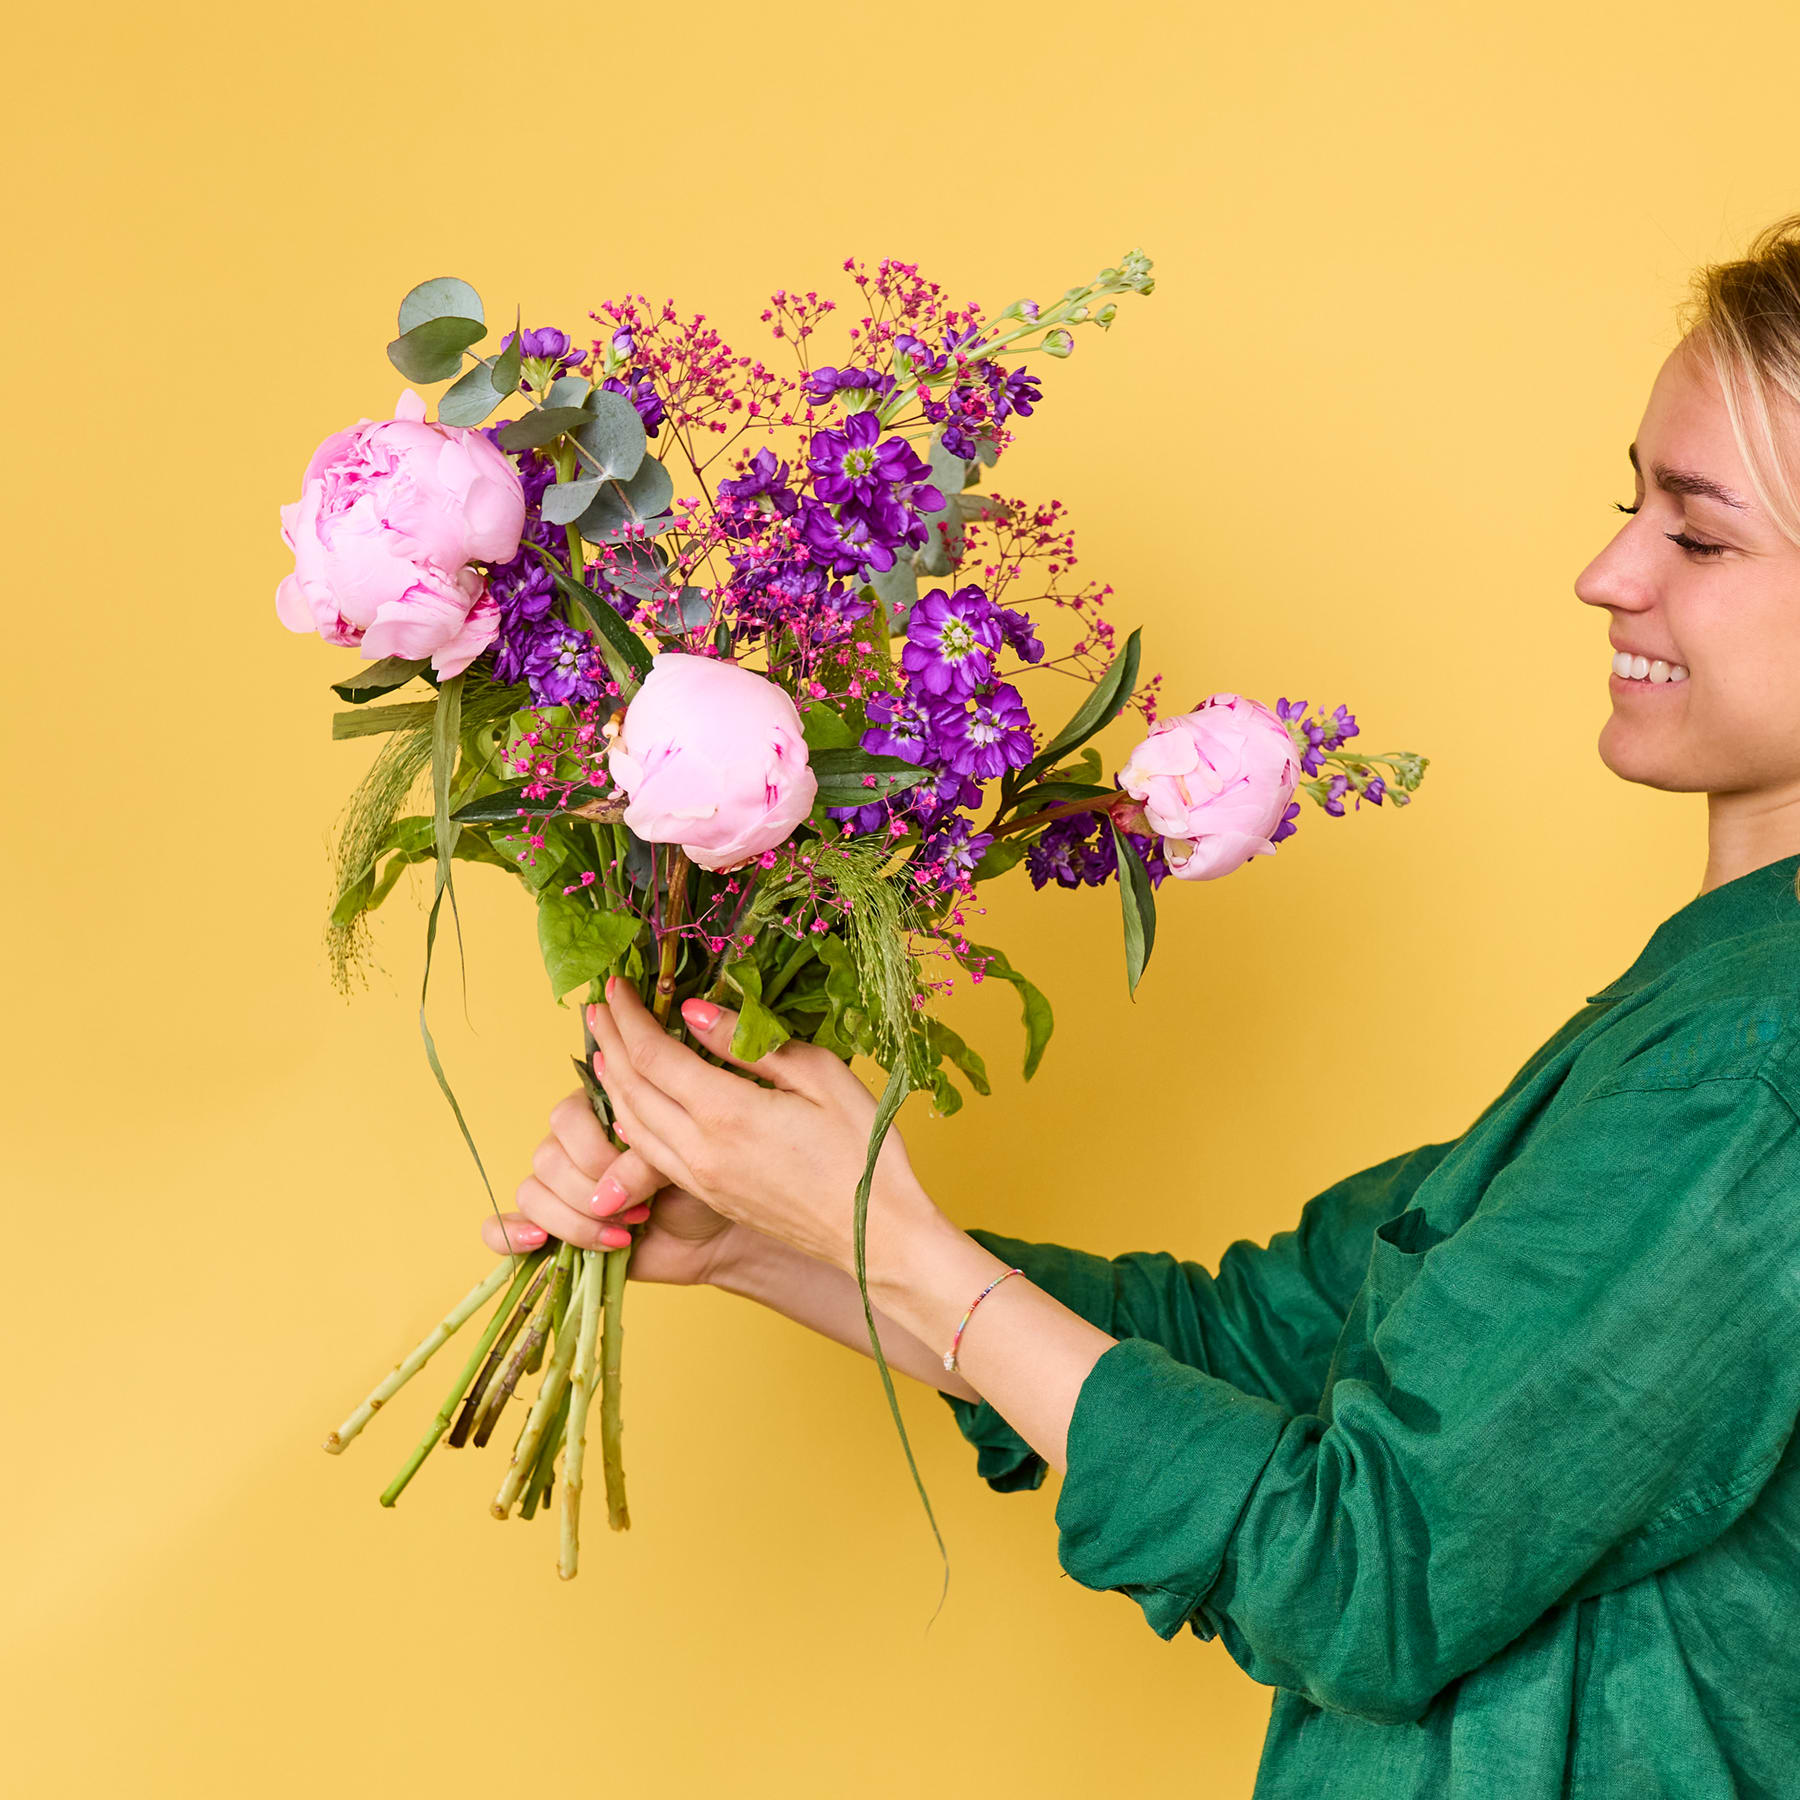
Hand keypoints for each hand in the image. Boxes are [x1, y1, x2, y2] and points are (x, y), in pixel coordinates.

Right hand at [477, 1090, 738, 1286]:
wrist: (714, 1237)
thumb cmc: (700, 1185)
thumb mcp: (680, 1164)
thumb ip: (642, 1163)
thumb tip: (607, 1188)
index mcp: (598, 1112)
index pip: (565, 1118)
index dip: (594, 1154)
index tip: (637, 1178)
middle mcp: (570, 1145)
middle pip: (546, 1159)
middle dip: (590, 1193)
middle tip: (639, 1213)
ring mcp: (557, 1187)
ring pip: (531, 1194)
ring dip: (575, 1221)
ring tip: (621, 1236)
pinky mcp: (549, 1228)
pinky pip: (498, 1228)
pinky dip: (510, 1235)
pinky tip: (539, 1241)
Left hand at [586, 979, 942, 1278]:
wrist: (877, 1235)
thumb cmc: (863, 1150)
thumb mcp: (820, 1077)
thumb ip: (751, 1044)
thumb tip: (694, 1012)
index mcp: (727, 1112)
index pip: (654, 1055)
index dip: (629, 1017)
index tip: (616, 985)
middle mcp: (700, 1149)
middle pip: (631, 1087)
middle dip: (610, 1041)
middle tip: (598, 1005)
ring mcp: (700, 1178)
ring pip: (631, 1122)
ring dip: (610, 1080)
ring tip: (603, 1045)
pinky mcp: (708, 1196)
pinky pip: (648, 1152)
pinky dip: (628, 1118)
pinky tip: (627, 1103)